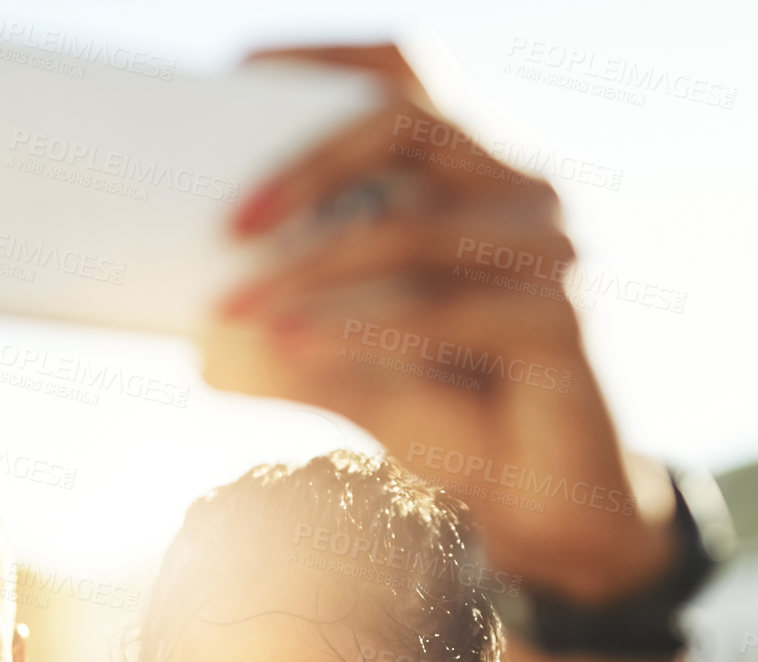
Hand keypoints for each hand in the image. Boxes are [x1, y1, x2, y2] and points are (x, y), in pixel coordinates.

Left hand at [202, 44, 676, 603]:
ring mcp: (546, 252)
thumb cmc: (449, 418)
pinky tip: (292, 346)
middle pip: (405, 128)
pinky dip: (357, 325)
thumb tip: (200, 350)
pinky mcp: (558, 320)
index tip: (238, 75)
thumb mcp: (353, 375)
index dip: (326, 61)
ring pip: (413, 227)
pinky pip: (444, 308)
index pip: (404, 80)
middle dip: (304, 167)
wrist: (533, 505)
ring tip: (235, 313)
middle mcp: (518, 192)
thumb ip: (291, 349)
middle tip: (228, 225)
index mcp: (473, 176)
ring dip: (311, 269)